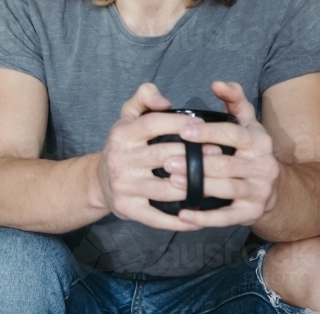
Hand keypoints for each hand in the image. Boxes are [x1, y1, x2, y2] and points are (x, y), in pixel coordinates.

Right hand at [96, 82, 223, 231]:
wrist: (100, 182)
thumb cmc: (124, 146)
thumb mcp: (127, 116)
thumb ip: (144, 97)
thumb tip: (165, 100)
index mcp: (121, 135)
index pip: (152, 124)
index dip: (178, 123)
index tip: (202, 125)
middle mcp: (119, 159)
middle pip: (163, 155)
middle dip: (193, 155)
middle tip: (219, 154)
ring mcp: (123, 186)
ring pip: (165, 188)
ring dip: (193, 187)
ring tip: (217, 183)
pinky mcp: (127, 209)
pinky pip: (157, 217)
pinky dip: (179, 221)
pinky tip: (198, 218)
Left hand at [162, 81, 279, 227]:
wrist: (274, 189)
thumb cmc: (248, 149)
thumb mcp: (247, 123)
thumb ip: (234, 100)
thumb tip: (218, 83)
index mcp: (259, 142)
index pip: (233, 134)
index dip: (208, 132)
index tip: (183, 130)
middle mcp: (263, 167)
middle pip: (226, 164)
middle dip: (195, 163)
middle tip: (166, 161)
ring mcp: (259, 192)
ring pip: (226, 190)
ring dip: (197, 186)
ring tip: (171, 182)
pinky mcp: (251, 213)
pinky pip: (226, 218)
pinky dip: (204, 218)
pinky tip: (182, 215)